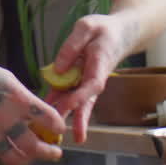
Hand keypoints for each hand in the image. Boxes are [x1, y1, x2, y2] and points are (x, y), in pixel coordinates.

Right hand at [0, 55, 65, 164]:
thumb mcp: (9, 80)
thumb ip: (25, 99)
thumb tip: (38, 114)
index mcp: (18, 99)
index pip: (48, 119)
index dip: (58, 126)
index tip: (59, 128)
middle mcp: (5, 118)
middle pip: (33, 146)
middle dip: (48, 152)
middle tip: (55, 152)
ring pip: (15, 157)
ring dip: (28, 159)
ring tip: (33, 157)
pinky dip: (7, 154)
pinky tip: (12, 150)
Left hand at [46, 12, 137, 141]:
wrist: (119, 33)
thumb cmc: (104, 29)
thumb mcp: (86, 27)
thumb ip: (72, 45)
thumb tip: (59, 68)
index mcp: (100, 63)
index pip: (92, 84)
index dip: (81, 96)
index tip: (69, 105)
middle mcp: (94, 76)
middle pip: (87, 100)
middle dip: (81, 119)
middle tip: (77, 137)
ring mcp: (87, 80)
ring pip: (77, 101)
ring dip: (67, 116)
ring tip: (56, 132)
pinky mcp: (80, 79)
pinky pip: (68, 92)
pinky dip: (58, 102)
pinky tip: (46, 112)